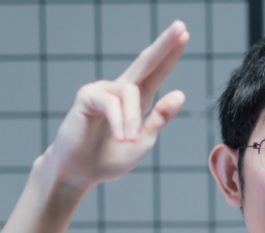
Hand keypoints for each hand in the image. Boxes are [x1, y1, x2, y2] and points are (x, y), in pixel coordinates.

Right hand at [42, 20, 189, 189]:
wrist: (80, 173)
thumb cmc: (108, 158)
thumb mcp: (143, 141)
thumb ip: (159, 118)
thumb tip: (179, 93)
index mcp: (136, 100)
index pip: (157, 73)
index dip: (170, 55)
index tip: (185, 34)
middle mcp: (120, 90)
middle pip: (145, 62)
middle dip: (163, 45)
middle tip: (180, 27)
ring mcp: (102, 91)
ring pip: (131, 93)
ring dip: (133, 120)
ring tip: (130, 141)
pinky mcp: (86, 97)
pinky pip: (111, 104)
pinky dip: (120, 122)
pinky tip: (121, 138)